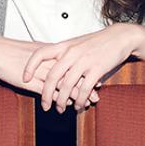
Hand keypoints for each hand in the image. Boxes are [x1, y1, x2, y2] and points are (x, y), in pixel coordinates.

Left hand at [23, 24, 138, 112]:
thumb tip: (49, 65)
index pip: (40, 54)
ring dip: (62, 101)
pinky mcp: (97, 69)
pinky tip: (78, 105)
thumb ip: (63, 53)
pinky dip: (79, 100)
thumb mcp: (76, 43)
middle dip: (46, 94)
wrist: (119, 37)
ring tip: (60, 109)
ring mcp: (84, 61)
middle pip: (52, 76)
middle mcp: (71, 53)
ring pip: (67, 86)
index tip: (25, 79)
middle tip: (44, 105)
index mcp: (64, 45)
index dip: (30, 67)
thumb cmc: (97, 41)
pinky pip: (84, 89)